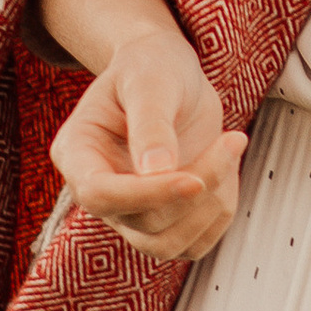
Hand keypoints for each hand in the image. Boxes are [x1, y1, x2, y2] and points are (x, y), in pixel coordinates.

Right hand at [49, 27, 245, 261]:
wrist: (168, 71)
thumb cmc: (151, 66)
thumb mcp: (150, 79)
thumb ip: (150, 122)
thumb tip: (155, 171)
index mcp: (78, 152)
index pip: (100, 194)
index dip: (147, 195)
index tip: (195, 179)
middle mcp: (99, 191)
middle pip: (142, 222)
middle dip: (198, 185)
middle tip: (232, 139)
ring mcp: (129, 213)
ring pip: (168, 244)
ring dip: (211, 205)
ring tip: (230, 147)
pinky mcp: (162, 222)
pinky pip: (194, 243)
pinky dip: (220, 211)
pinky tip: (226, 166)